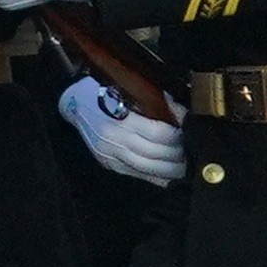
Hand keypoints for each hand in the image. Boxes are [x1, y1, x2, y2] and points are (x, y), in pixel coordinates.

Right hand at [62, 76, 185, 185]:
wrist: (73, 103)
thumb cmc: (102, 90)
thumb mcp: (126, 89)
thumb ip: (153, 101)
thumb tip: (181, 111)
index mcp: (118, 117)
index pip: (157, 133)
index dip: (177, 135)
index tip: (189, 131)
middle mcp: (112, 138)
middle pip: (154, 153)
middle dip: (177, 155)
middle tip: (192, 152)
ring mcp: (108, 152)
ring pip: (147, 167)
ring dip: (170, 169)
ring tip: (185, 167)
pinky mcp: (107, 162)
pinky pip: (136, 173)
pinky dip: (155, 177)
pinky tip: (169, 176)